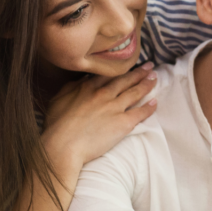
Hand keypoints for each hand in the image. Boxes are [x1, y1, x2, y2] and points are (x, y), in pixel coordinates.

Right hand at [41, 62, 156, 171]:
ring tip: (155, 78)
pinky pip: (140, 113)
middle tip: (149, 66)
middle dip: (139, 72)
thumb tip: (81, 81)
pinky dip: (149, 107)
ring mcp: (114, 108)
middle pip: (125, 80)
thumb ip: (71, 88)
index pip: (109, 75)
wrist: (63, 146)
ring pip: (135, 92)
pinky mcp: (123, 123)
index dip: (120, 69)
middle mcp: (104, 94)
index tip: (127, 65)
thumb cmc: (56, 126)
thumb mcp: (59, 100)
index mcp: (88, 87)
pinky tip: (155, 102)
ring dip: (147, 84)